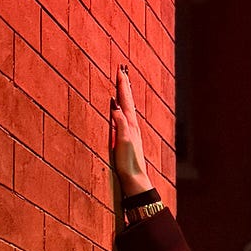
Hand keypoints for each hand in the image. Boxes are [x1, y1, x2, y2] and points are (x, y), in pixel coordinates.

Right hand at [109, 66, 152, 197]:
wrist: (135, 180)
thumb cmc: (128, 163)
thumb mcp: (122, 141)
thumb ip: (120, 122)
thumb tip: (115, 105)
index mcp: (130, 124)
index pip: (125, 100)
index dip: (122, 85)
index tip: (120, 70)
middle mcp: (133, 126)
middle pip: (128, 101)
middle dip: (125, 86)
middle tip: (123, 70)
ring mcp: (132, 132)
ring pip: (128, 108)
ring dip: (125, 95)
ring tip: (124, 85)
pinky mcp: (129, 139)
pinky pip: (126, 117)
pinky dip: (124, 108)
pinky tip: (124, 110)